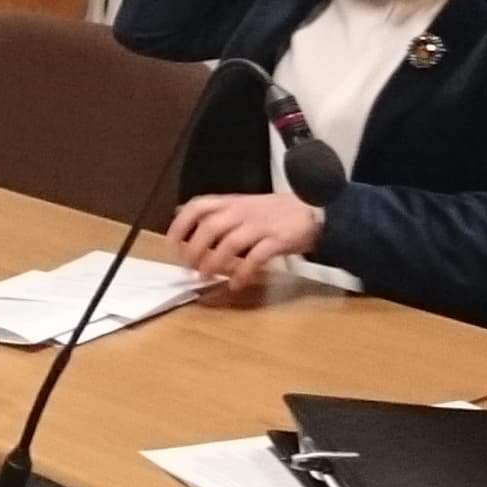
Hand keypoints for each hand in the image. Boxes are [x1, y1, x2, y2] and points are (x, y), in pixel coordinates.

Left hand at [164, 191, 324, 290]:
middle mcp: (242, 211)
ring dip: (214, 263)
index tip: (173, 244)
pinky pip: (255, 258)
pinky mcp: (277, 240)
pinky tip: (236, 284)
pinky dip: (243, 273)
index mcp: (231, 202)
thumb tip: (181, 213)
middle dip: (195, 250)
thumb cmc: (274, 212)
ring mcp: (260, 225)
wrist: (314, 210)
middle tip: (189, 268)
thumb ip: (217, 211)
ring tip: (206, 278)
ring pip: (229, 243)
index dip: (181, 224)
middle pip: (209, 227)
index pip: (198, 206)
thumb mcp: (242, 205)